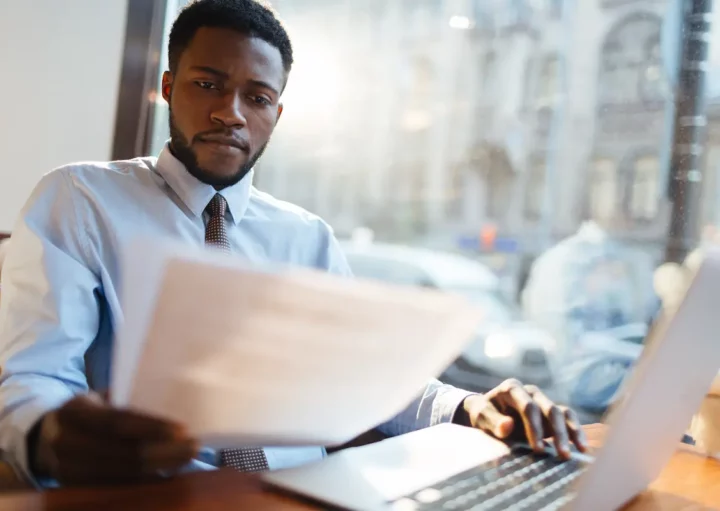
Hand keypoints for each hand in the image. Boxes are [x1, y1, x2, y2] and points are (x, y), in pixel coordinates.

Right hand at [30, 394, 198, 484]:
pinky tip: (168, 472)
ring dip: (161, 467)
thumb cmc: (86, 412)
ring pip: (123, 473)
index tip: (182, 429)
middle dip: (164, 452)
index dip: (151, 427)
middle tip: (194, 446)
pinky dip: (146, 479)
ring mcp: (67, 469)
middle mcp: (66, 442)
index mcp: (74, 412)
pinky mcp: (75, 487)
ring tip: (187, 458)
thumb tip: (174, 397)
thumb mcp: (98, 399)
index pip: (117, 422)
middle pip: (124, 452)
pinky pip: (117, 485)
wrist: (45, 438)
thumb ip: (126, 399)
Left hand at [458, 379, 587, 458]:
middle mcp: (530, 392)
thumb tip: (507, 426)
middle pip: (549, 409)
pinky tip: (582, 446)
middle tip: (562, 454)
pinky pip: (567, 417)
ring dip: (571, 431)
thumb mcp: (481, 416)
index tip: (537, 449)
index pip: (528, 408)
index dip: (534, 428)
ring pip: (562, 412)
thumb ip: (492, 421)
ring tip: (580, 450)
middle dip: (558, 432)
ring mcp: (542, 400)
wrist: (488, 412)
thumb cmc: (484, 413)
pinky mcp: (550, 411)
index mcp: (511, 388)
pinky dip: (575, 430)